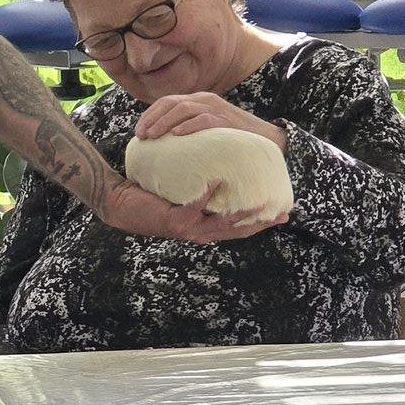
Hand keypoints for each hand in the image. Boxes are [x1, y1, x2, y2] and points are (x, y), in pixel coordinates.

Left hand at [99, 178, 287, 245]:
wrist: (121, 202)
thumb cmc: (152, 196)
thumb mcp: (183, 196)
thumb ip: (202, 192)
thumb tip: (222, 170)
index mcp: (203, 229)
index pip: (238, 230)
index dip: (261, 224)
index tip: (284, 216)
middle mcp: (198, 233)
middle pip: (236, 232)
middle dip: (259, 223)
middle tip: (281, 212)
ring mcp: (187, 229)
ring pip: (220, 224)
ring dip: (240, 213)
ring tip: (258, 199)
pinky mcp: (174, 221)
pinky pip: (194, 206)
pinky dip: (206, 193)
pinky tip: (216, 179)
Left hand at [135, 92, 286, 151]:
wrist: (266, 139)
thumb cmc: (231, 138)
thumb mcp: (205, 130)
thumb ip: (187, 129)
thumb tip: (162, 145)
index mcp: (197, 100)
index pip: (167, 102)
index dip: (149, 115)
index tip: (138, 132)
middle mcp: (205, 100)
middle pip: (170, 103)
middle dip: (152, 119)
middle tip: (141, 136)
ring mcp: (216, 108)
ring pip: (183, 109)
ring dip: (164, 123)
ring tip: (153, 137)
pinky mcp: (226, 120)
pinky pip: (204, 119)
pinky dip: (188, 127)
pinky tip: (176, 136)